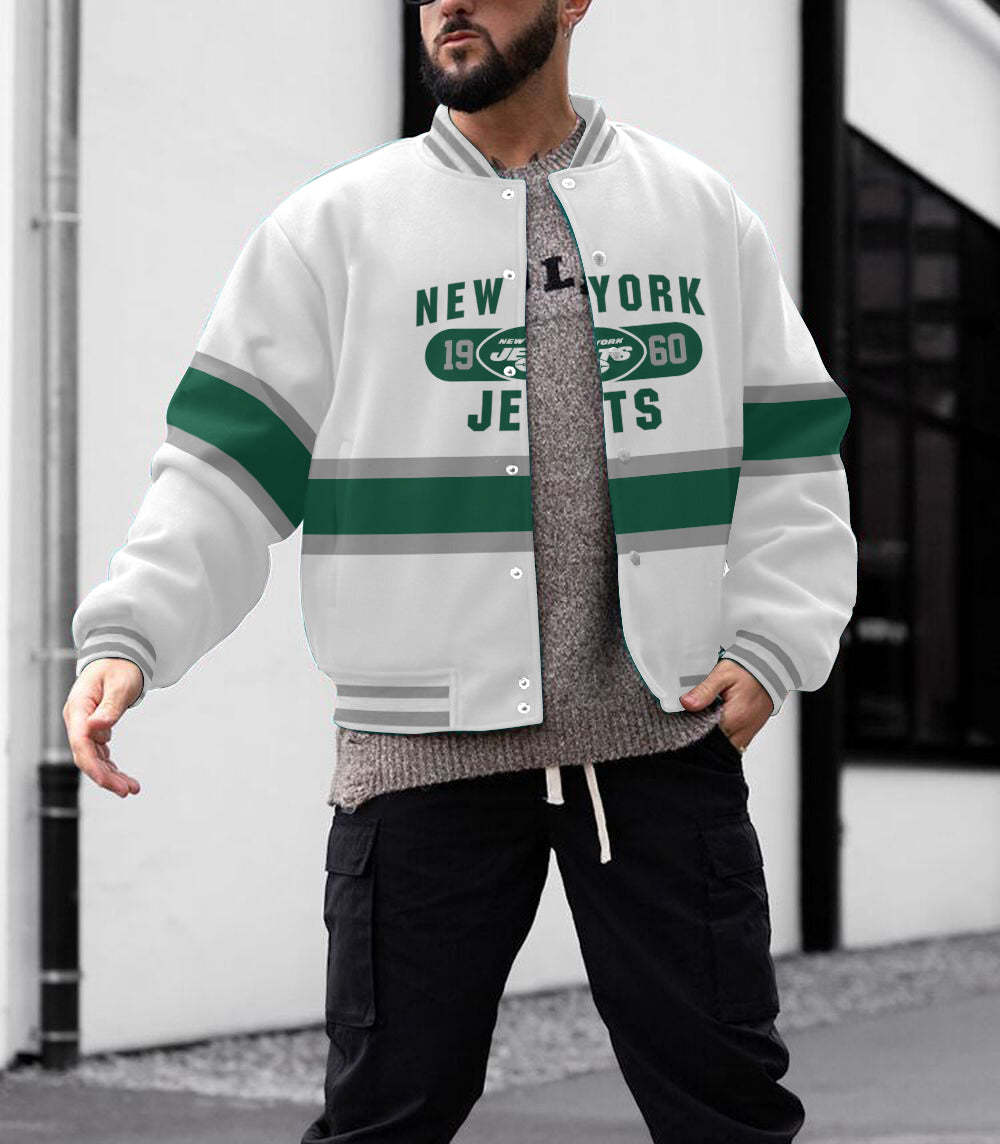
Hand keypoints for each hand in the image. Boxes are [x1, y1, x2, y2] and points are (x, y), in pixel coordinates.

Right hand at [63, 658, 143, 798]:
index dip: (93, 766)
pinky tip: (126, 779)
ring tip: (132, 789)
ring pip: (93, 759)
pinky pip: (100, 754)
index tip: (110, 782)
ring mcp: (84, 727)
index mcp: (78, 708)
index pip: (81, 743)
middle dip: (105, 777)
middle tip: (128, 791)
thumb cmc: (119, 667)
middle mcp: (78, 720)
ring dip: (110, 776)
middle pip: (85, 756)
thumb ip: (109, 707)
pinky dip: (111, 767)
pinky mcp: (94, 731)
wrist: (119, 658)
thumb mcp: (119, 684)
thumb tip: (96, 728)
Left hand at [677, 660, 773, 750]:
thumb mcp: (723, 674)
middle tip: (695, 717)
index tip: (684, 718)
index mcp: (735, 717)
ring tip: (705, 718)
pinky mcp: (749, 732)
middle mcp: (743, 730)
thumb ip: (704, 690)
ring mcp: (747, 733)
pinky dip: (722, 736)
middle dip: (701, 735)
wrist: (770, 670)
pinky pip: (732, 742)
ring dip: (712, 737)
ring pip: (724, 746)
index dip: (692, 727)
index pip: (706, 734)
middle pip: (715, 744)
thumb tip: (687, 703)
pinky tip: (716, 722)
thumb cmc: (748, 671)